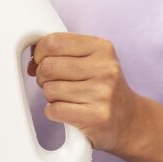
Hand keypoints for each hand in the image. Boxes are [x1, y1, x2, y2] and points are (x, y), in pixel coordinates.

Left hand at [28, 33, 144, 153]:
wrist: (130, 120)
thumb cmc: (103, 87)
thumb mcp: (93, 59)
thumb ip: (63, 52)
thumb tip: (32, 60)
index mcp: (102, 48)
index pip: (54, 42)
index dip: (40, 53)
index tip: (42, 61)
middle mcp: (105, 69)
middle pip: (48, 67)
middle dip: (43, 76)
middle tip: (52, 82)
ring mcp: (102, 93)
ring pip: (49, 90)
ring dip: (50, 96)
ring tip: (66, 97)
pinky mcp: (96, 117)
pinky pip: (54, 110)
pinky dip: (53, 112)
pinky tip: (68, 110)